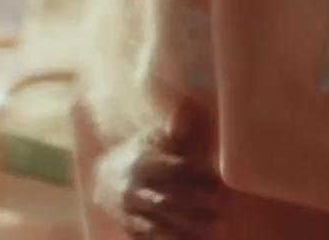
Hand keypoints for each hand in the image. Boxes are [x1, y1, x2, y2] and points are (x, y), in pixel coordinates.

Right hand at [119, 103, 227, 239]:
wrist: (104, 178)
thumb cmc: (140, 153)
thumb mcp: (153, 137)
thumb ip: (175, 127)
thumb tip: (189, 102)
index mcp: (142, 162)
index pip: (173, 171)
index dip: (197, 177)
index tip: (220, 182)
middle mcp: (132, 189)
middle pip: (167, 200)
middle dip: (197, 206)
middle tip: (224, 208)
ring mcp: (129, 212)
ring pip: (159, 224)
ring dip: (188, 228)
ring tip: (218, 228)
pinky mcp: (129, 228)